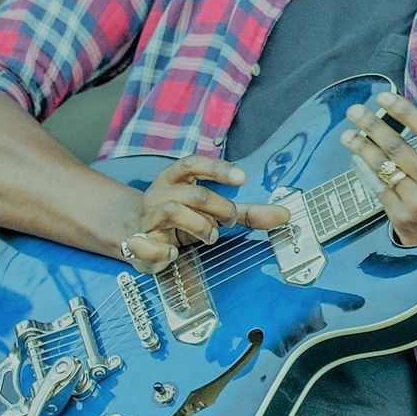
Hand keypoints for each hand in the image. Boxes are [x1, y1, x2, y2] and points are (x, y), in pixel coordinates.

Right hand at [118, 155, 287, 273]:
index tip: (243, 178)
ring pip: (173, 211)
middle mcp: (159, 192)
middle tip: (228, 222)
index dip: (218, 168)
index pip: (193, 163)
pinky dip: (163, 251)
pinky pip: (146, 245)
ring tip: (209, 236)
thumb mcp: (213, 211)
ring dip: (200, 226)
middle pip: (195, 193)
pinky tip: (173, 253)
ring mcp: (146, 216)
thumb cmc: (180, 218)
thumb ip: (246, 212)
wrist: (131, 232)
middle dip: (220, 208)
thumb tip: (285, 213)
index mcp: (175, 178)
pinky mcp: (136, 242)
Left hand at [341, 92, 416, 283]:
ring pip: (383, 168)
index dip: (404, 111)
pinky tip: (356, 160)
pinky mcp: (403, 219)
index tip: (385, 98)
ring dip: (361, 148)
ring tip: (347, 135)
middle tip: (355, 111)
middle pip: (398, 147)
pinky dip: (364, 172)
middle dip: (371, 125)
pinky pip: (378, 189)